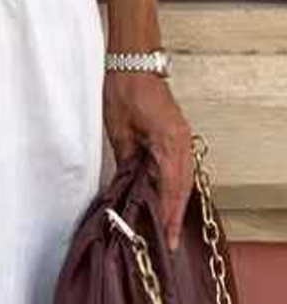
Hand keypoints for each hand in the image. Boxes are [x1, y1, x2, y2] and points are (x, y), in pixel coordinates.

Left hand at [102, 71, 194, 251]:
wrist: (134, 62)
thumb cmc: (124, 89)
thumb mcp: (119, 129)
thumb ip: (127, 160)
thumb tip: (127, 187)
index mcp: (168, 141)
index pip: (171, 187)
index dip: (167, 213)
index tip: (165, 235)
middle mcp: (181, 141)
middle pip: (182, 187)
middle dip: (176, 215)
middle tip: (170, 242)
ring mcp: (183, 137)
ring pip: (184, 178)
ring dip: (178, 202)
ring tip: (170, 227)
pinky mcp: (178, 133)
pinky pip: (181, 166)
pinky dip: (176, 185)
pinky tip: (169, 199)